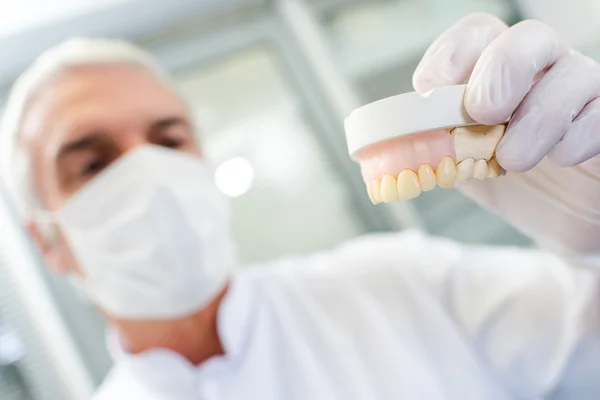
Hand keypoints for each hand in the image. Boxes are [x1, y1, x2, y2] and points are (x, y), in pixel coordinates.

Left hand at [413, 13, 599, 255]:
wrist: (561, 218)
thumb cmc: (506, 181)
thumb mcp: (456, 164)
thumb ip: (428, 150)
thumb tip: (378, 159)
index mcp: (494, 72)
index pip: (476, 35)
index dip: (453, 56)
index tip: (433, 91)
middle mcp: (541, 70)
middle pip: (529, 37)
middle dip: (500, 71)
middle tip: (482, 113)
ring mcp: (582, 91)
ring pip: (574, 73)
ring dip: (537, 119)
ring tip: (513, 159)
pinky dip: (576, 137)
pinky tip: (559, 160)